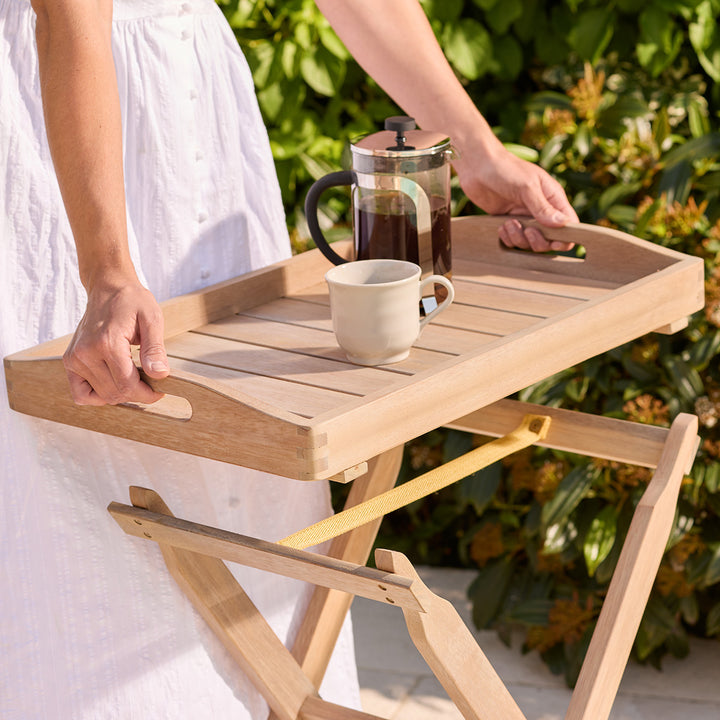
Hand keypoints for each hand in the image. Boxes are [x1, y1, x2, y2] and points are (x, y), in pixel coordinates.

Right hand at [63, 280, 169, 405]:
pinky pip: (80, 394)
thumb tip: (160, 374)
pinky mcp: (69, 361)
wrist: (108, 288)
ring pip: (101, 396)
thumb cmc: (133, 301)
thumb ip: (155, 348)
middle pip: (115, 393)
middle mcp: (85, 353)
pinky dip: (98, 395)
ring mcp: (74, 358)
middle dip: (137, 394)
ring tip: (133, 377)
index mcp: (107, 343)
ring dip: (121, 393)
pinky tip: (113, 383)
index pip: (127, 385)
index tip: (160, 391)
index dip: (147, 394)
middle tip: (149, 381)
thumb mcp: (152, 319)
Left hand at [454, 143, 578, 251]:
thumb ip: (543, 208)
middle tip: (526, 230)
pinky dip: (507, 238)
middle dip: (538, 241)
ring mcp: (523, 217)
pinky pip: (513, 240)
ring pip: (529, 243)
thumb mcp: (527, 187)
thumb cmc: (505, 169)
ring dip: (518, 238)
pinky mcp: (508, 222)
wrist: (478, 165)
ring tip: (508, 223)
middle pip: (549, 240)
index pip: (569, 224)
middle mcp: (541, 210)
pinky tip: (501, 226)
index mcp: (552, 198)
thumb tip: (563, 224)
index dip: (565, 238)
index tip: (554, 242)